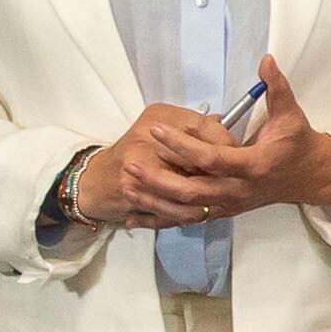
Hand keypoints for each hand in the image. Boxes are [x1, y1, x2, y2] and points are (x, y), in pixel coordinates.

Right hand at [72, 103, 251, 227]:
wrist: (95, 181)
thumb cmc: (134, 154)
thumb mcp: (160, 128)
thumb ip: (191, 126)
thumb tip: (223, 123)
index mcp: (158, 116)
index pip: (204, 127)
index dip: (225, 144)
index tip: (235, 155)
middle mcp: (147, 137)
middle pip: (198, 157)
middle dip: (219, 174)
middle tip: (232, 182)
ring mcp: (139, 165)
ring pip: (187, 188)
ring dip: (206, 200)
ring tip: (217, 202)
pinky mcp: (133, 191)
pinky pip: (170, 208)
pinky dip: (187, 215)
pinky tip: (198, 213)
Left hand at [75, 64, 330, 229]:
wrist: (308, 177)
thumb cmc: (297, 143)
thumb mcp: (292, 114)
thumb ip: (277, 87)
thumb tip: (266, 60)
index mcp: (254, 166)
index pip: (212, 158)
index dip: (182, 145)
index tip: (155, 129)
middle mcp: (239, 191)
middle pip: (192, 191)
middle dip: (158, 180)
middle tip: (130, 162)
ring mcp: (230, 205)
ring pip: (186, 211)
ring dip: (154, 200)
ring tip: (127, 184)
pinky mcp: (222, 212)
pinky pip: (187, 220)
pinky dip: (160, 219)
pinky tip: (134, 215)